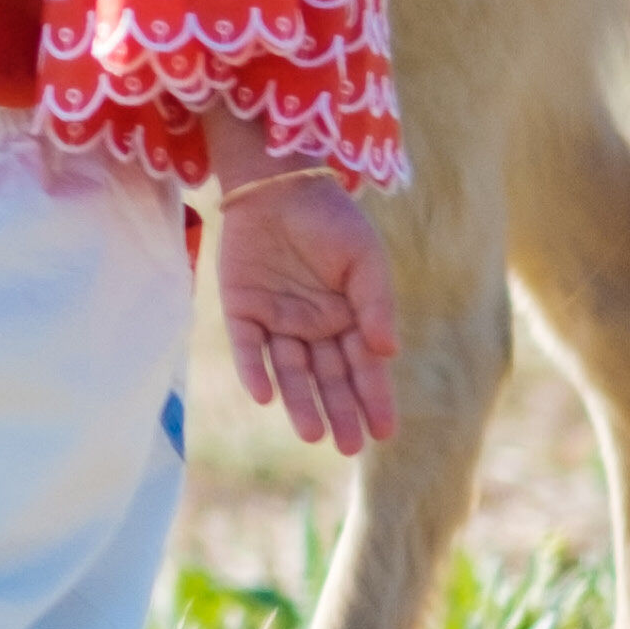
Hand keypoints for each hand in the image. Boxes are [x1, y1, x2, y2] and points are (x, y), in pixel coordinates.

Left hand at [209, 164, 402, 455]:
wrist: (279, 182)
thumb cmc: (331, 218)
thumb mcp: (365, 260)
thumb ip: (375, 304)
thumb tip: (387, 353)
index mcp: (349, 317)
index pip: (364, 367)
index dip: (374, 398)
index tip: (385, 432)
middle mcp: (314, 326)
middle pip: (328, 378)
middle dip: (340, 412)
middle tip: (349, 446)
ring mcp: (277, 320)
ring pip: (290, 371)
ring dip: (300, 402)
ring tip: (313, 433)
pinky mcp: (242, 309)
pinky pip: (249, 347)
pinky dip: (256, 370)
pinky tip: (266, 396)